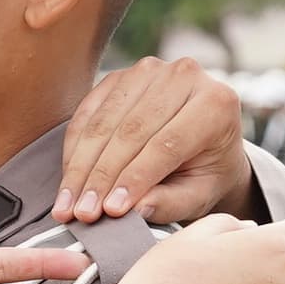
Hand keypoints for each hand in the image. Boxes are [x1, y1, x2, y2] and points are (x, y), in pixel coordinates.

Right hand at [56, 59, 256, 226]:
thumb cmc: (205, 172)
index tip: (110, 211)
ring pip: (104, 121)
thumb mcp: (200, 194)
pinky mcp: (119, 76)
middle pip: (131, 130)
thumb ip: (172, 202)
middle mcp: (184, 76)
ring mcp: (149, 70)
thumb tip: (135, 209)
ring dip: (81, 166)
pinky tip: (68, 179)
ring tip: (68, 204)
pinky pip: (88, 112)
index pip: (167, 144)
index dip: (135, 178)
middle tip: (83, 213)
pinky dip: (74, 148)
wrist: (204, 141)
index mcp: (216, 104)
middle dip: (101, 176)